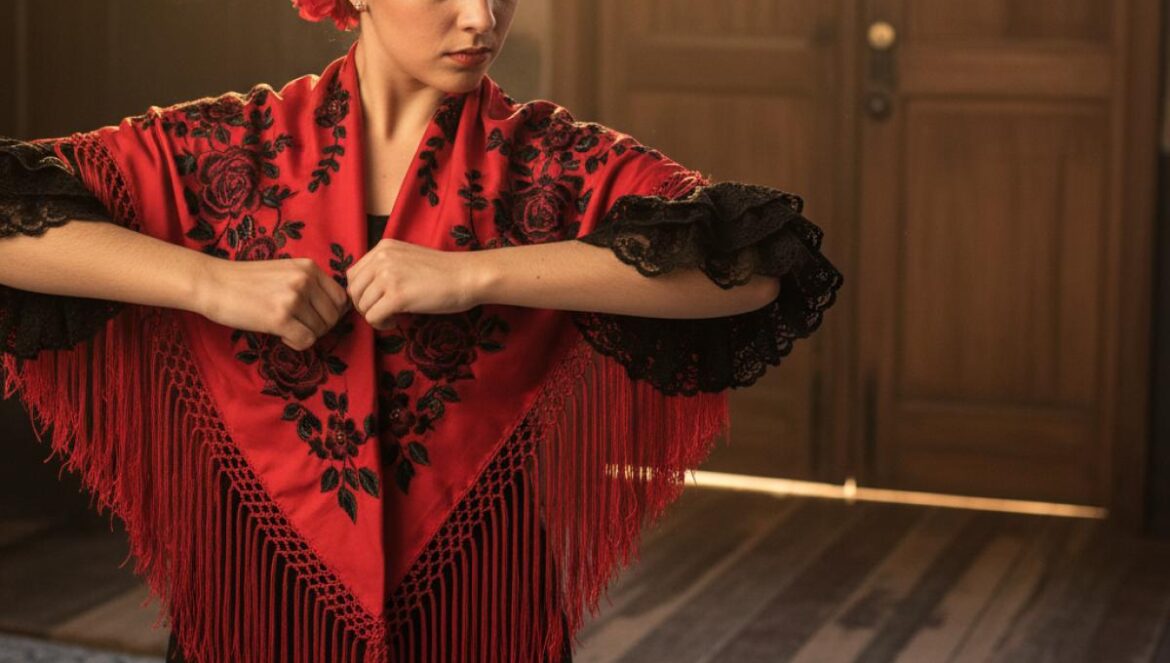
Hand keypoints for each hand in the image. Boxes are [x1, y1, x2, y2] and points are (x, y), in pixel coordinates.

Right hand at [194, 257, 350, 350]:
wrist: (213, 283)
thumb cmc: (247, 281)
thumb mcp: (285, 272)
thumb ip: (311, 285)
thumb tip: (338, 310)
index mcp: (309, 267)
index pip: (341, 298)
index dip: (330, 312)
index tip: (313, 316)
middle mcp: (305, 280)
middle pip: (333, 316)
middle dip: (319, 327)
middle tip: (297, 325)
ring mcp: (293, 298)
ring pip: (320, 331)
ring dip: (305, 334)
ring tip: (284, 327)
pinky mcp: (280, 318)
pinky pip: (306, 341)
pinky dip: (295, 343)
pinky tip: (280, 334)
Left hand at [345, 238, 480, 329]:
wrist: (467, 276)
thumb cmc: (443, 272)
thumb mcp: (408, 259)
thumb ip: (386, 267)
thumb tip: (367, 290)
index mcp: (383, 247)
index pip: (353, 274)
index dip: (362, 293)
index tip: (378, 301)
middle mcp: (382, 258)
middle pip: (354, 291)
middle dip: (364, 307)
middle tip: (383, 313)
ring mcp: (388, 276)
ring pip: (362, 306)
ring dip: (374, 316)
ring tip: (392, 317)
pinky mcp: (397, 296)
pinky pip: (373, 317)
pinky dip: (381, 324)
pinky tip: (396, 321)